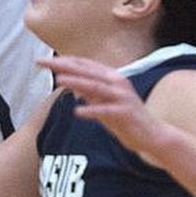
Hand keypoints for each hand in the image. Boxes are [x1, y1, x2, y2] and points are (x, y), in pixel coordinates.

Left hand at [38, 56, 164, 155]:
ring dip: (76, 82)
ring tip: (58, 80)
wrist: (152, 136)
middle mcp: (117, 82)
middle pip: (86, 70)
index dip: (63, 61)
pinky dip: (91, 110)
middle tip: (43, 62)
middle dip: (63, 65)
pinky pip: (105, 111)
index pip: (83, 64)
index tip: (44, 60)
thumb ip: (89, 93)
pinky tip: (77, 112)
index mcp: (111, 77)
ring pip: (95, 86)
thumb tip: (72, 85)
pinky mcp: (125, 113)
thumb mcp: (103, 103)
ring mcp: (122, 97)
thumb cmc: (125, 119)